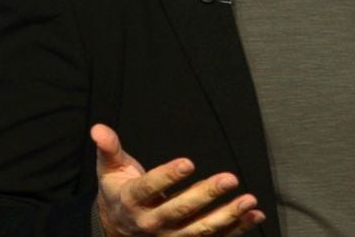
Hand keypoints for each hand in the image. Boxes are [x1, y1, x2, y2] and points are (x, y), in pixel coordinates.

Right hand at [91, 123, 264, 235]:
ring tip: (249, 200)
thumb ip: (109, 149)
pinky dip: (236, 229)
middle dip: (206, 195)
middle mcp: (150, 223)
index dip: (167, 176)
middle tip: (230, 178)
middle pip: (179, 211)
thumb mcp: (109, 170)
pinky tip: (255, 214)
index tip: (188, 162)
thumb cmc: (119, 191)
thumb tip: (98, 128)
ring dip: (227, 217)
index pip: (149, 188)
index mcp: (131, 201)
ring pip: (199, 230)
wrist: (116, 229)